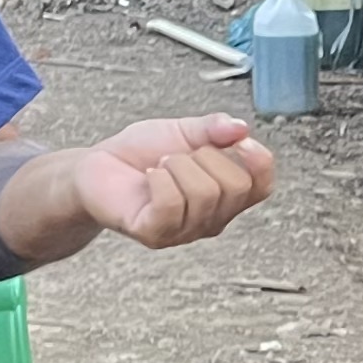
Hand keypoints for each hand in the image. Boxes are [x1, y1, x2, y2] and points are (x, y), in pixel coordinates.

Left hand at [69, 114, 274, 246]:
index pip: (263, 185)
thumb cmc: (143, 153)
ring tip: (160, 165)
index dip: (258, 160)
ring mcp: (184, 231)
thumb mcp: (183, 130)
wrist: (99, 166)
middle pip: (236, 187)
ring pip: (204, 194)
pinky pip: (171, 204)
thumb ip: (213, 128)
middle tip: (180, 155)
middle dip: (206, 156)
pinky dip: (159, 179)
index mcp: (226, 196)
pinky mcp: (153, 234)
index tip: (236, 140)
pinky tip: (149, 177)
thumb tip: (241, 128)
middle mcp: (211, 219)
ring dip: (177, 165)